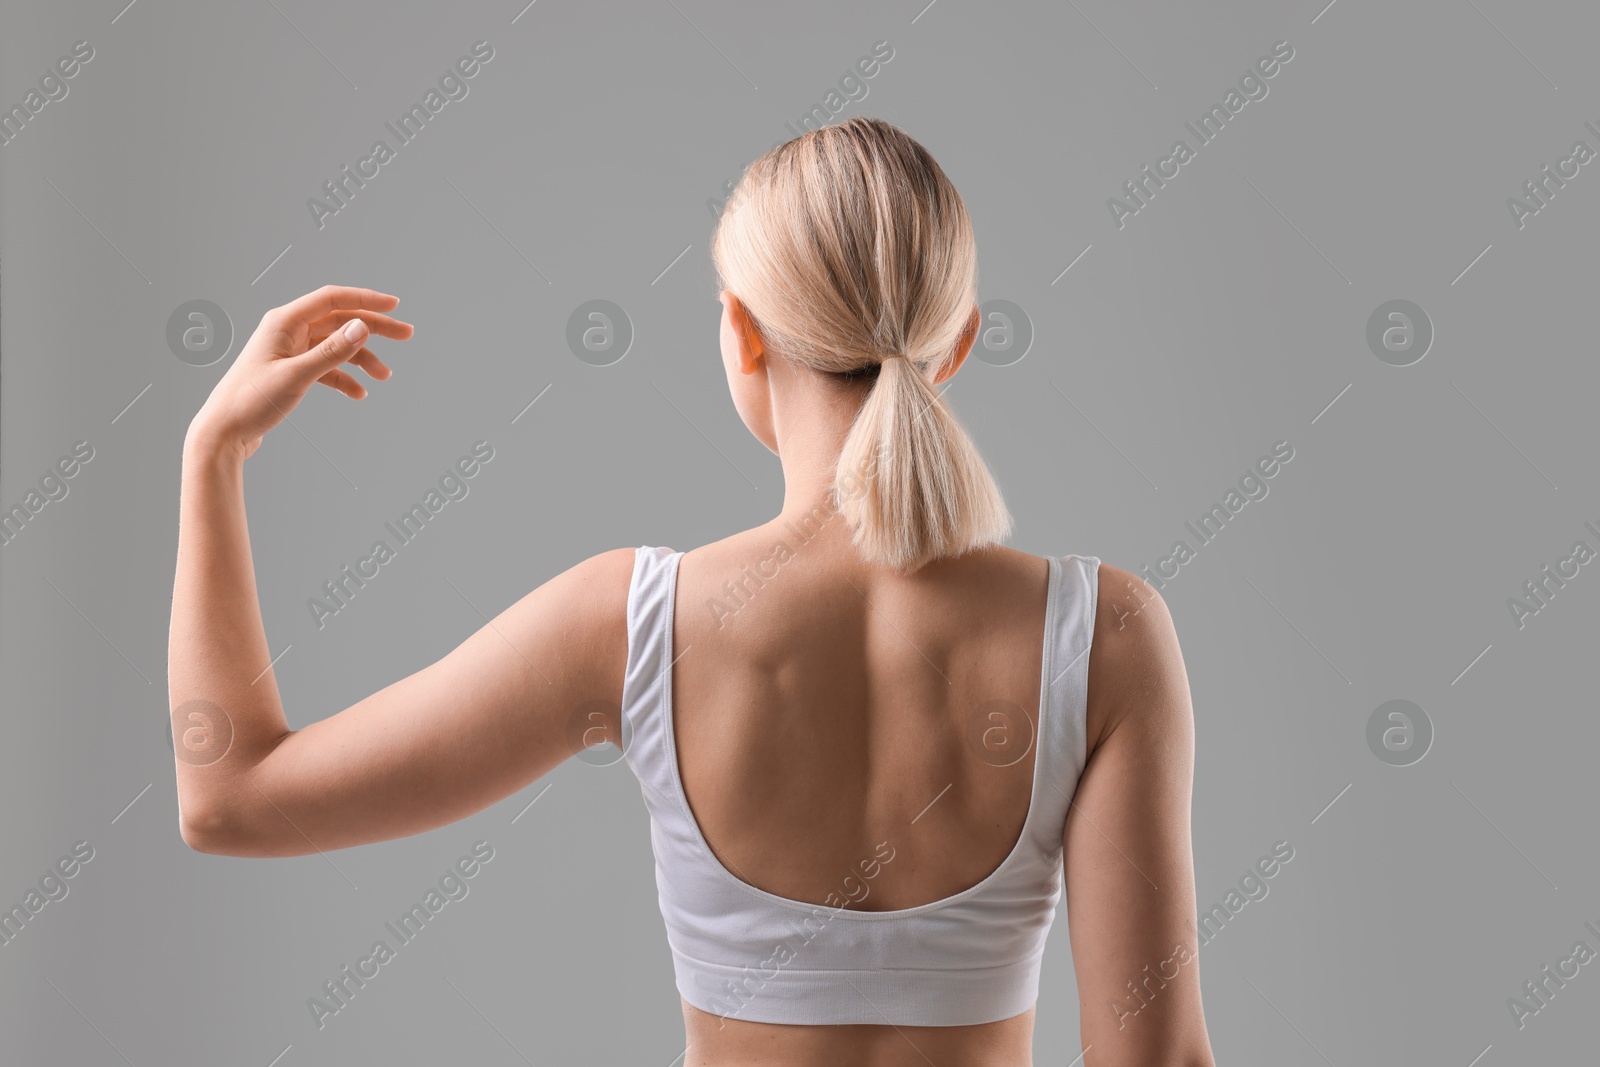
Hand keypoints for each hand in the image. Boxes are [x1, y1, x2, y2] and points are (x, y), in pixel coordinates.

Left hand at [187, 285, 413, 460]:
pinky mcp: (291, 370)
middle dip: (374, 327)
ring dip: (362, 358)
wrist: (223, 432)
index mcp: (284, 322)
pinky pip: (326, 367)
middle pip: (339, 320)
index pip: (332, 299)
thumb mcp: (296, 377)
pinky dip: (344, 377)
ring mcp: (289, 350)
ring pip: (336, 345)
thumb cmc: (250, 402)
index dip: (365, 299)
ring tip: (383, 376)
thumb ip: (332, 351)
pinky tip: (358, 393)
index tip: (394, 306)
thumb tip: (362, 327)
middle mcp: (288, 330)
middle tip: (406, 334)